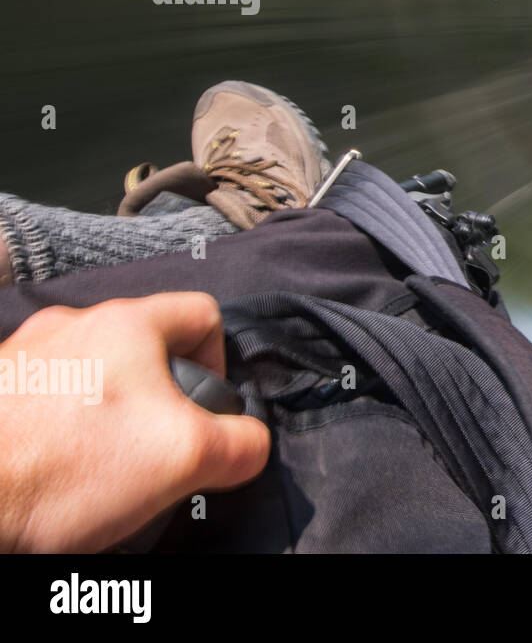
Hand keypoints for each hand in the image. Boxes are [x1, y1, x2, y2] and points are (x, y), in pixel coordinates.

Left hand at [0, 292, 269, 551]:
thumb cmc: (65, 466)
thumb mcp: (190, 457)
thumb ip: (243, 443)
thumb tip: (249, 444)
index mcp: (126, 323)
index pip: (203, 314)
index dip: (220, 362)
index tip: (206, 410)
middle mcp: (70, 326)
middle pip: (145, 352)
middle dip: (159, 403)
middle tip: (155, 452)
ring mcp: (23, 357)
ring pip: (93, 379)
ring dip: (107, 420)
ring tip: (102, 471)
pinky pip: (46, 405)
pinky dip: (61, 436)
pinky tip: (59, 476)